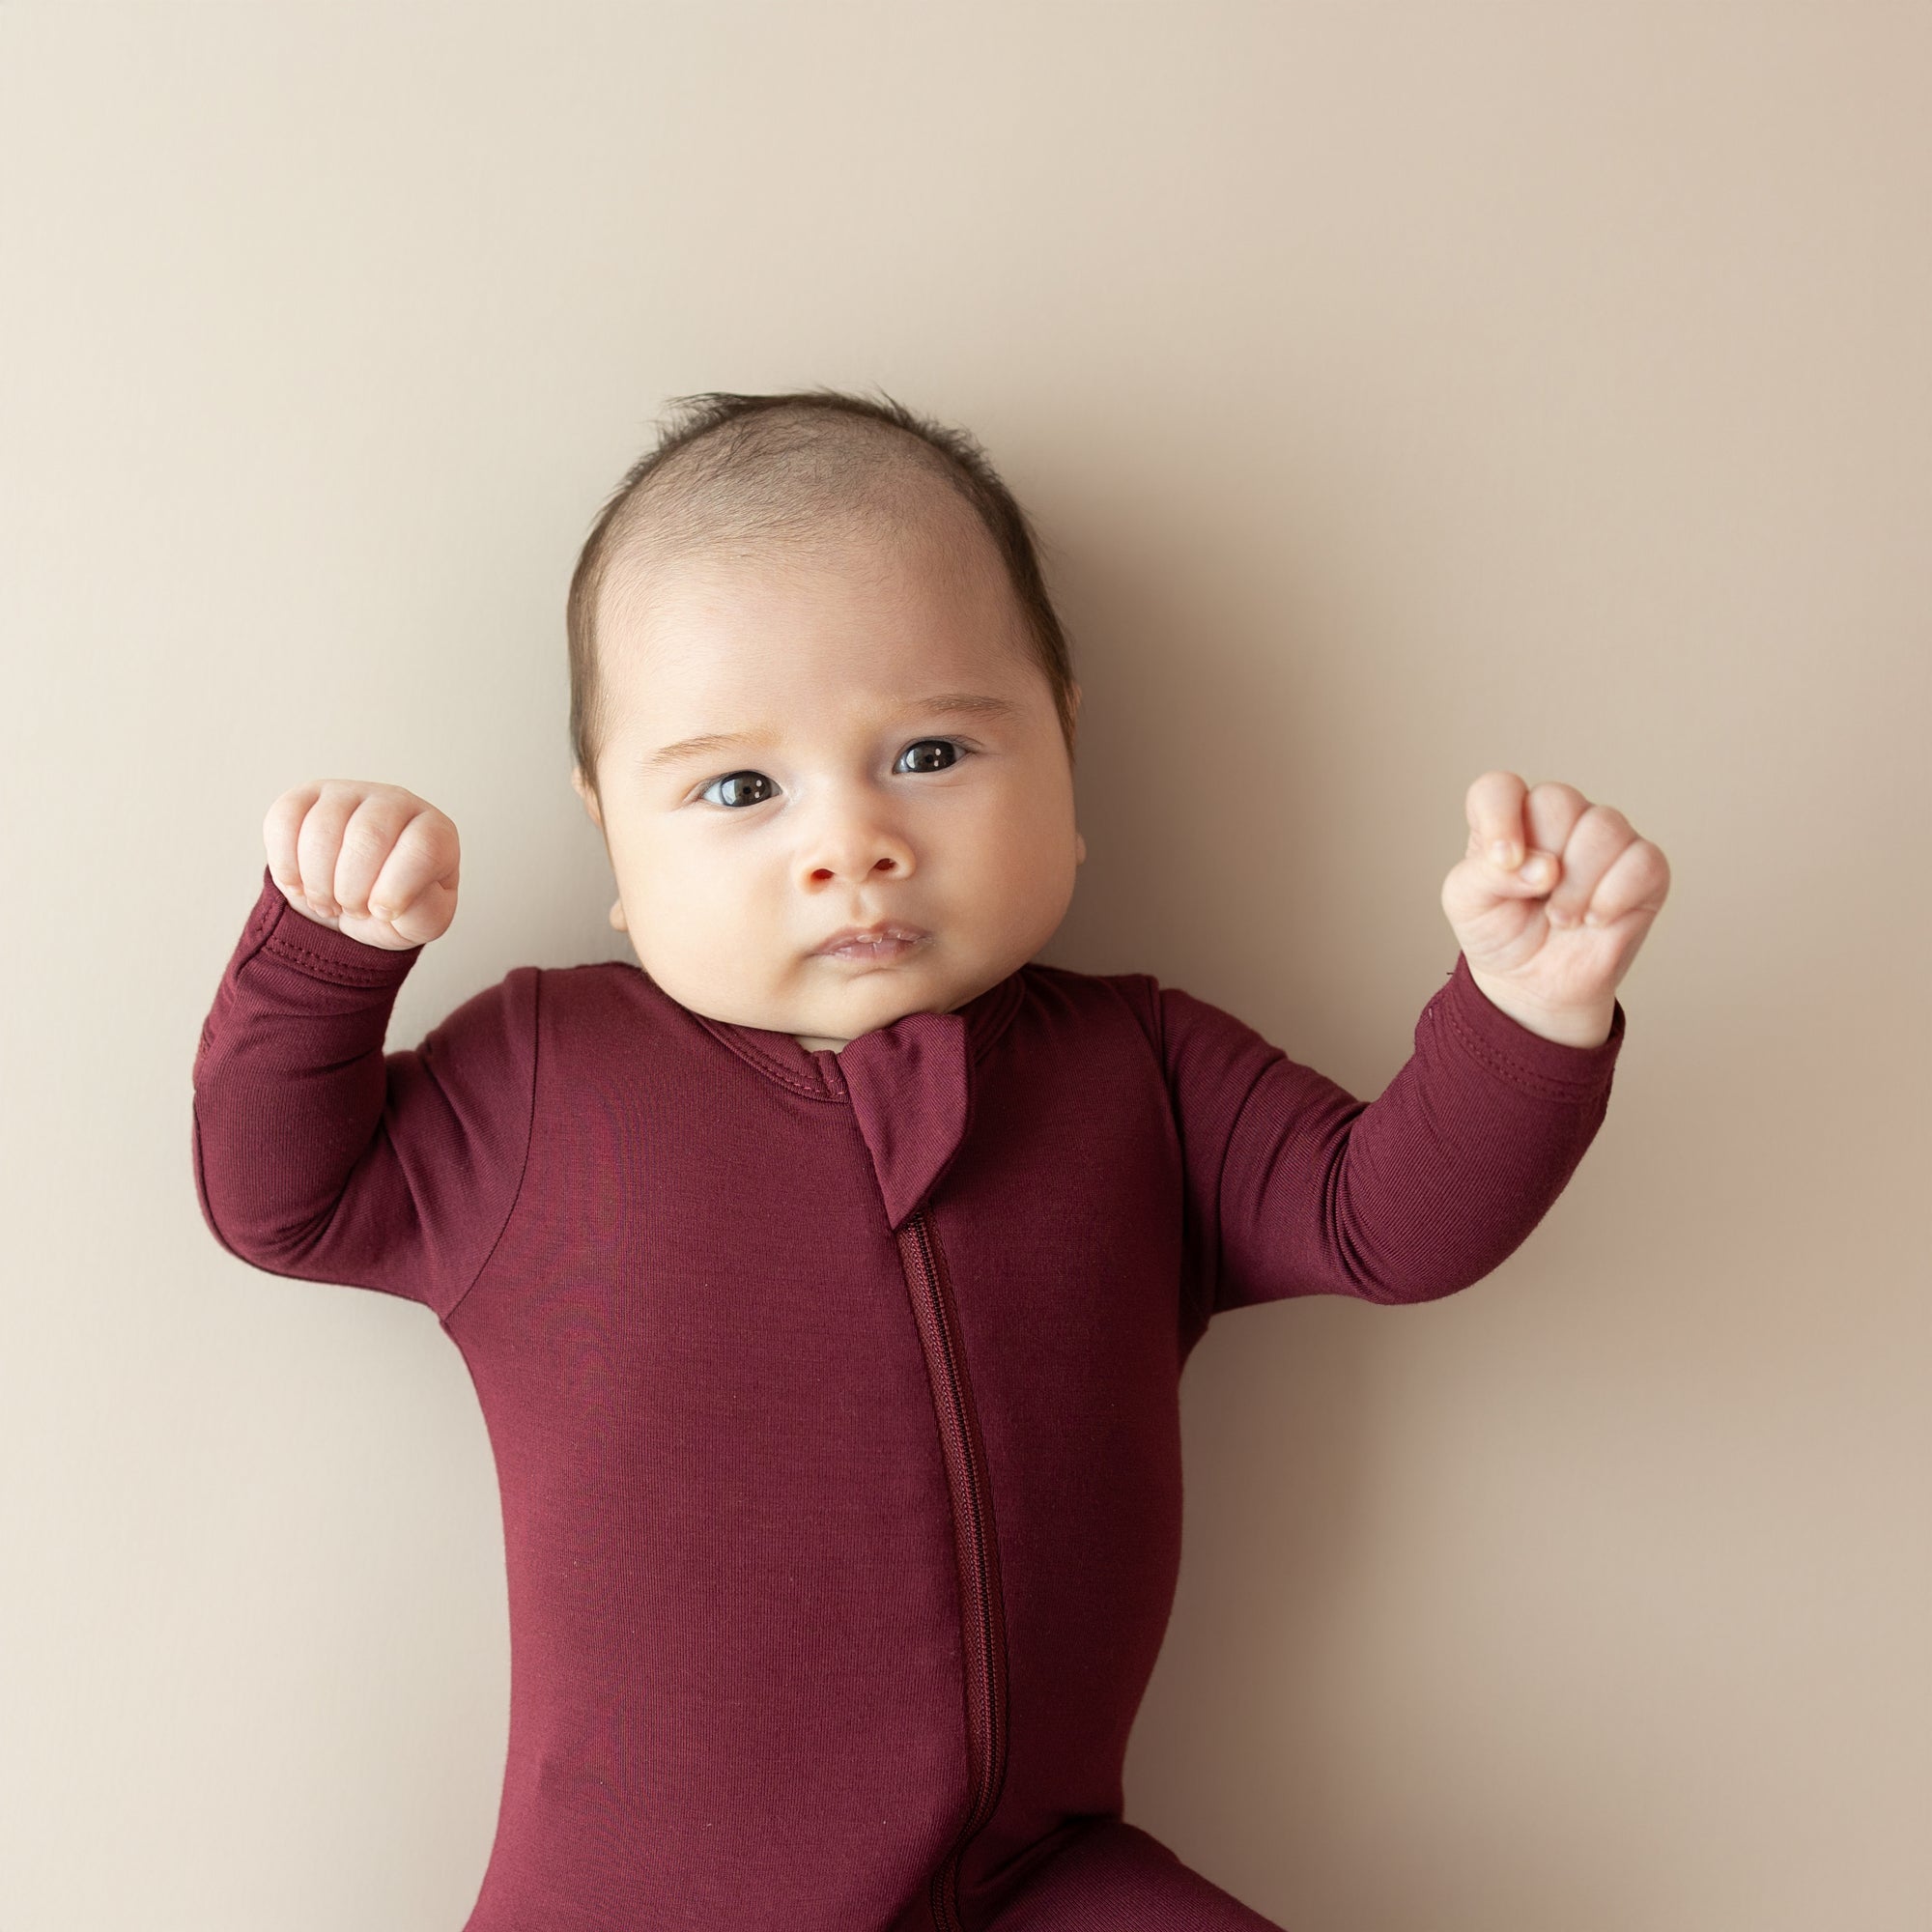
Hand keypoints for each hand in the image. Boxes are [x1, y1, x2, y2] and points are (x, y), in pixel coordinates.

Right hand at [263, 780, 460, 951]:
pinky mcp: (305, 797)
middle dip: (352, 889)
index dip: (397, 888)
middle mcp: (395, 801)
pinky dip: (286, 865)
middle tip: (351, 910)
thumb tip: (391, 899)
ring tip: (327, 902)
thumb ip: (424, 913)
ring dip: (318, 882)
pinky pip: (284, 820)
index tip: (383, 912)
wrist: (354, 906)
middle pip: (368, 836)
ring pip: (322, 828)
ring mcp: (348, 793)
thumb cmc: (396, 910)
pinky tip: (299, 884)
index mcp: (434, 831)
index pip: (423, 847)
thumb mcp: (422, 923)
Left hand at [1440, 770, 1669, 1046]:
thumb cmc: (1500, 932)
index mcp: (1510, 818)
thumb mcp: (1468, 903)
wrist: (1534, 984)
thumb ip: (1486, 874)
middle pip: (1558, 801)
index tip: (1504, 862)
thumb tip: (1546, 867)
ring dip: (1577, 885)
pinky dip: (1614, 896)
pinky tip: (1596, 920)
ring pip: (1603, 827)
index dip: (1500, 818)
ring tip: (1562, 918)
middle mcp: (1559, 819)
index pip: (1500, 788)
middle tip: (1538, 900)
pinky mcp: (1644, 869)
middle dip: (1544, 861)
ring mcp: (1605, 839)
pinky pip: (1643, 861)